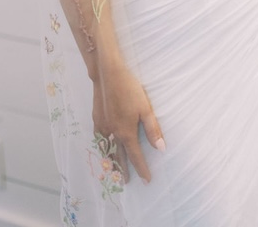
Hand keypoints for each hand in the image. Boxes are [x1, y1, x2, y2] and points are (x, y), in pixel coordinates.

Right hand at [93, 66, 163, 183]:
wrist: (108, 75)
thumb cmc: (130, 89)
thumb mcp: (145, 108)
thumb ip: (152, 130)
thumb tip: (160, 149)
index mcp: (126, 133)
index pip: (135, 157)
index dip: (142, 169)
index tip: (146, 180)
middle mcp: (112, 133)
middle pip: (118, 157)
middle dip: (123, 170)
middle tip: (126, 182)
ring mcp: (102, 126)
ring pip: (106, 150)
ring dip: (110, 161)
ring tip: (113, 169)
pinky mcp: (96, 118)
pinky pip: (99, 139)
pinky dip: (101, 147)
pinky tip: (102, 146)